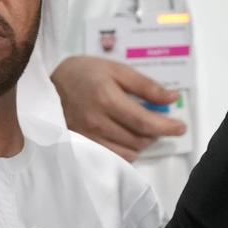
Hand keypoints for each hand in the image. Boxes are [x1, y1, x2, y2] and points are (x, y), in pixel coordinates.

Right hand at [51, 54, 185, 161]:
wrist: (46, 86)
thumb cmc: (83, 73)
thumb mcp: (115, 69)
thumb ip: (145, 85)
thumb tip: (172, 98)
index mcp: (107, 99)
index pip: (145, 122)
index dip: (167, 127)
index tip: (181, 127)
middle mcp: (97, 122)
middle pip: (140, 139)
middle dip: (155, 132)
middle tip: (157, 121)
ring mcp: (88, 137)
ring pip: (129, 151)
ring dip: (142, 142)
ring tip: (140, 128)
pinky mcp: (83, 146)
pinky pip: (115, 157)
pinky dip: (127, 150)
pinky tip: (125, 137)